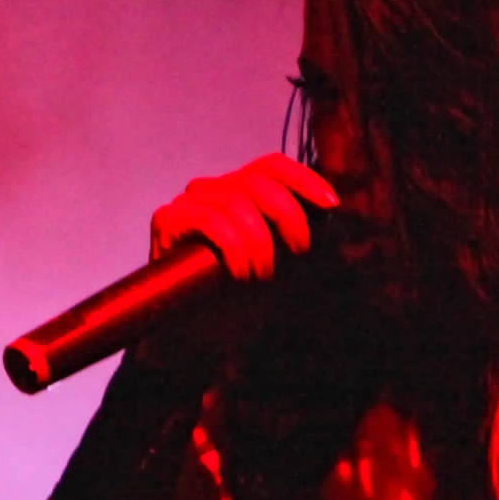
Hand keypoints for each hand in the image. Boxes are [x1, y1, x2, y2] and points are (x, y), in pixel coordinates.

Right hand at [150, 153, 337, 279]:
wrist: (201, 333)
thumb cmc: (245, 296)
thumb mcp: (284, 261)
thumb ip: (300, 233)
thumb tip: (331, 210)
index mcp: (242, 192)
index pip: (271, 166)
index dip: (303, 178)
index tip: (330, 204)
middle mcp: (214, 190)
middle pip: (257, 180)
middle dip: (288, 215)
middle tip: (299, 251)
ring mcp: (189, 202)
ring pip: (234, 201)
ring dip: (259, 241)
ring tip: (264, 274)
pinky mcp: (167, 221)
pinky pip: (208, 219)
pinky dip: (233, 247)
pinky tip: (241, 273)